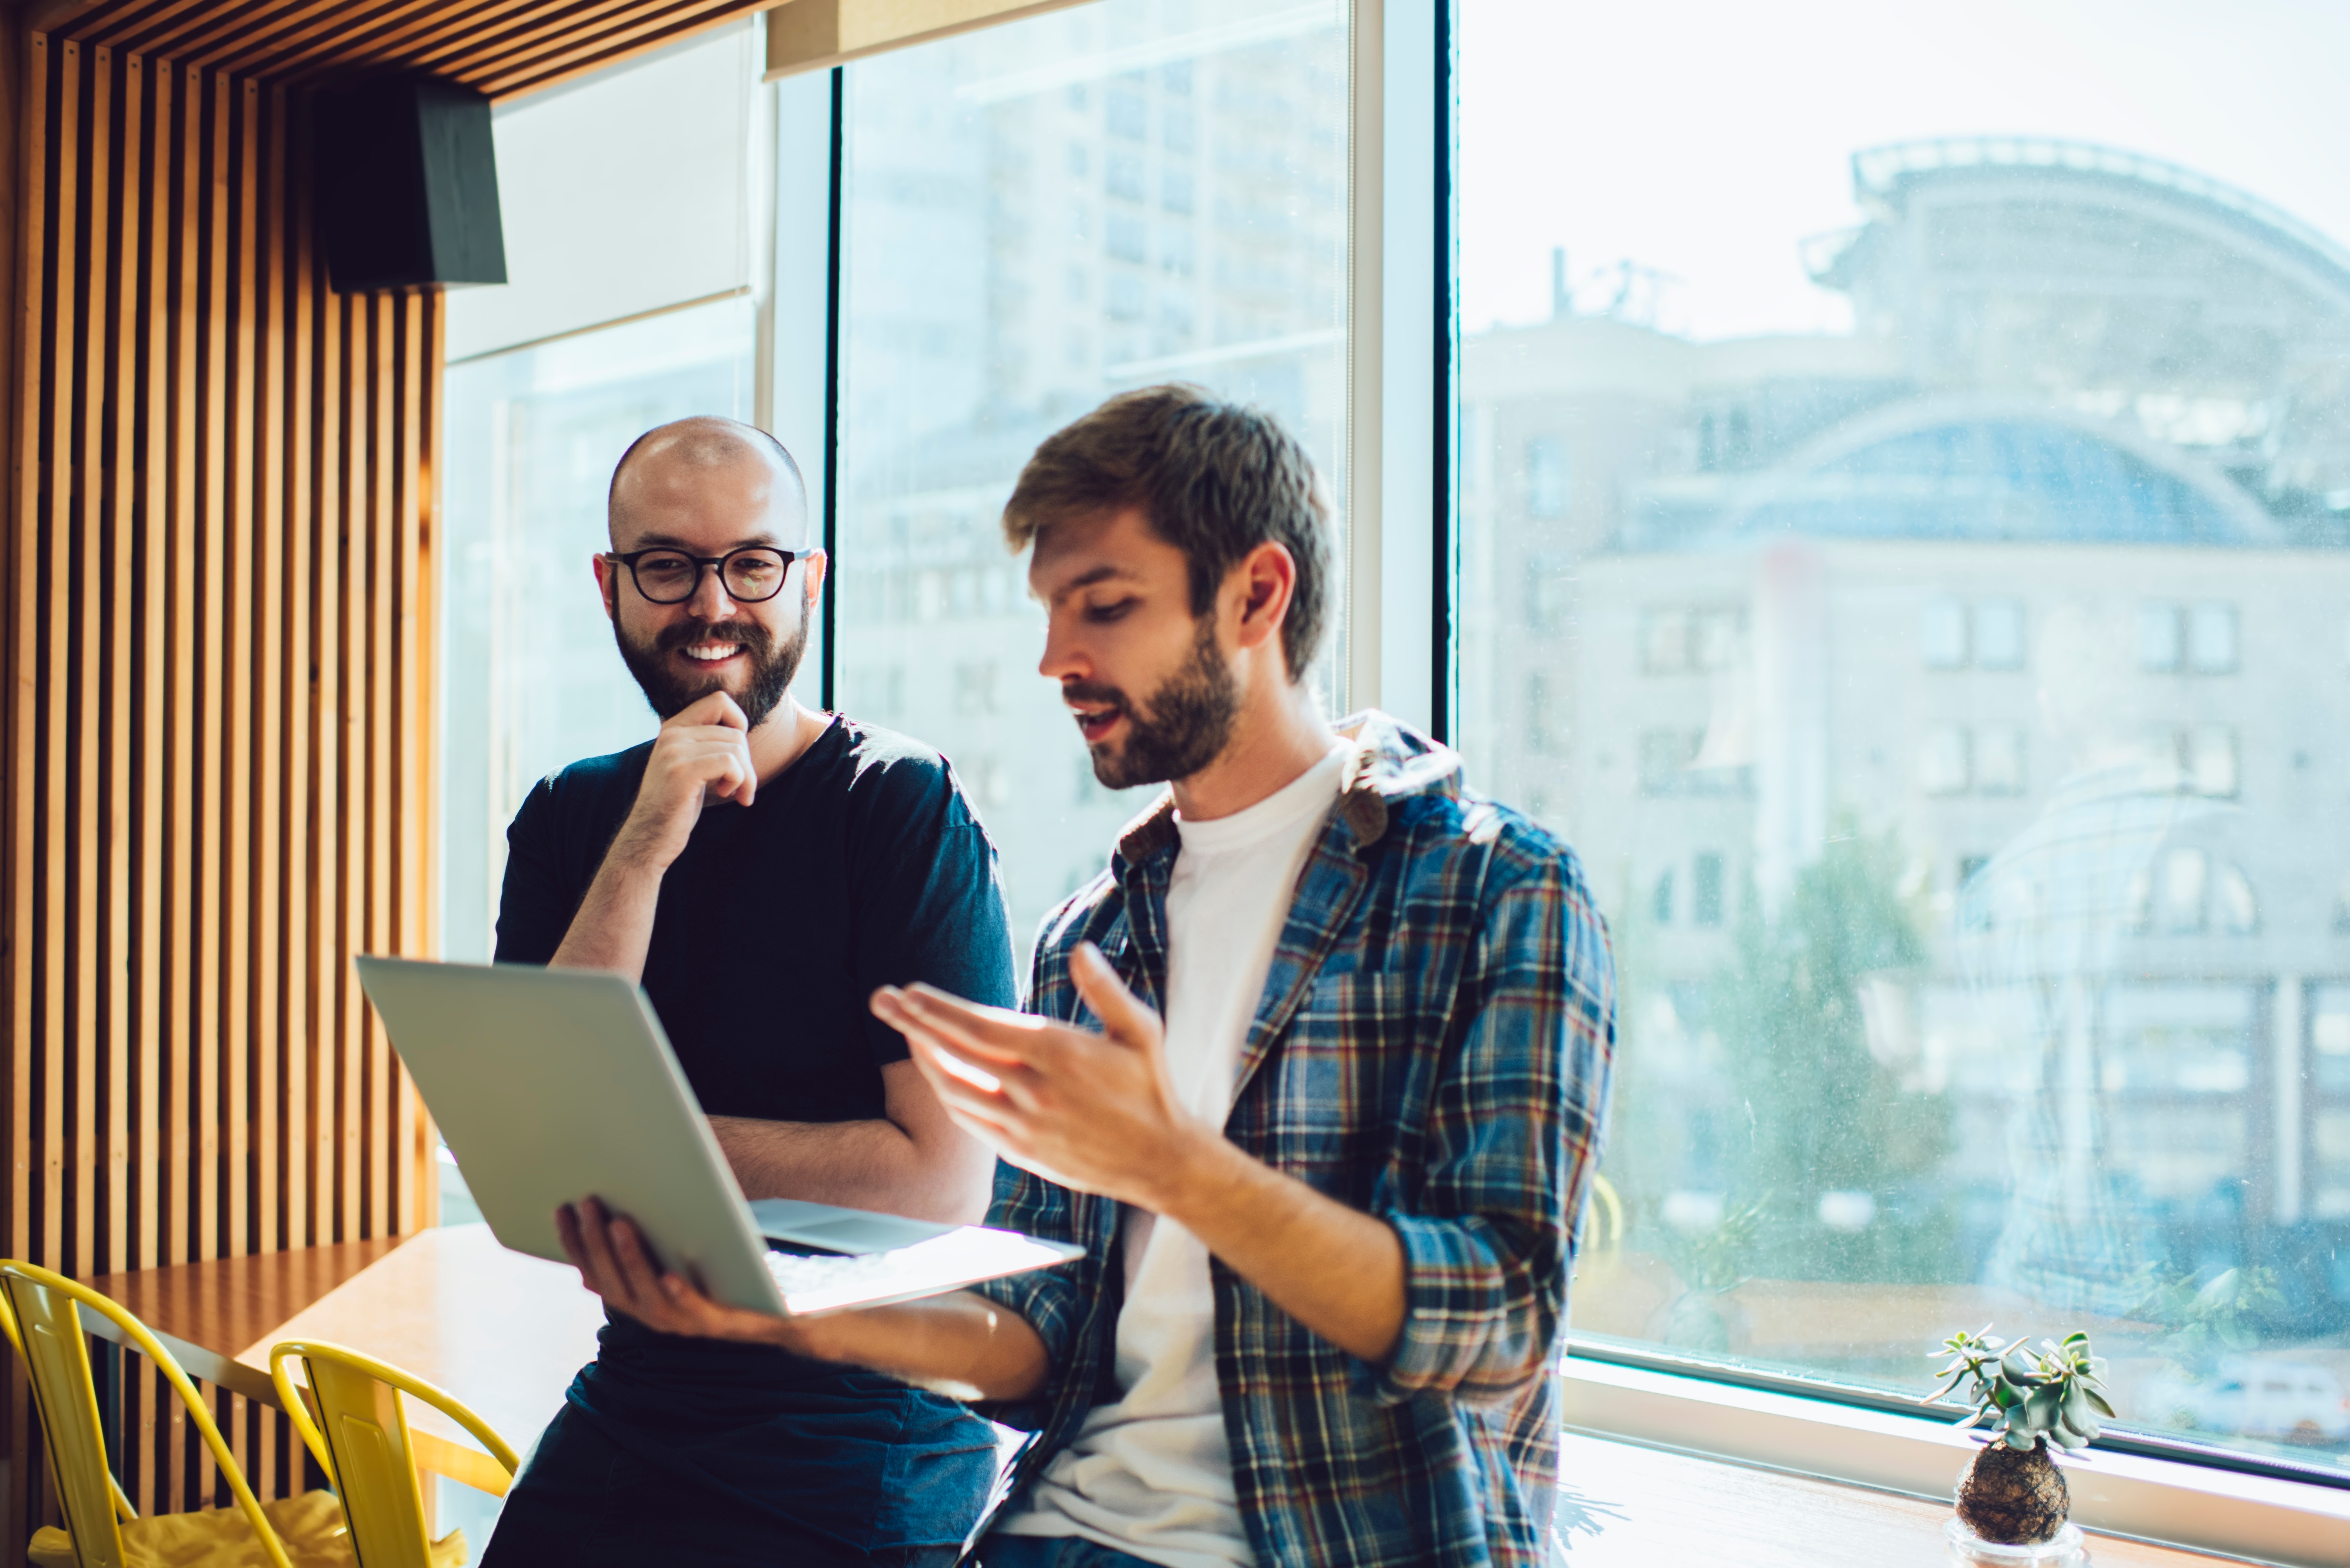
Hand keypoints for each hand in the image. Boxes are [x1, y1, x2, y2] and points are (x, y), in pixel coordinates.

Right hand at [556, 1197, 811, 1349]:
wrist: (778, 1314)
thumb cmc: (724, 1275)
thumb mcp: (682, 1253)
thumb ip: (655, 1232)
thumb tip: (630, 1187)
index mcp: (639, 1298)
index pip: (595, 1273)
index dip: (575, 1244)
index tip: (561, 1209)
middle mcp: (654, 1314)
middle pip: (614, 1283)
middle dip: (596, 1243)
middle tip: (589, 1203)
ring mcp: (683, 1323)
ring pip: (647, 1296)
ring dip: (630, 1260)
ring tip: (621, 1225)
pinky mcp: (717, 1323)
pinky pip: (693, 1311)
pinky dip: (677, 1295)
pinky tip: (668, 1276)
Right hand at [613, 691, 754, 869]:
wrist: (648, 838)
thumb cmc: (676, 806)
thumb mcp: (689, 766)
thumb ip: (705, 743)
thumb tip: (742, 729)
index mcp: (673, 728)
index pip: (720, 700)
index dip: (739, 724)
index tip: (736, 754)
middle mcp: (672, 735)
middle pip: (735, 732)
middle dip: (746, 763)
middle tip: (738, 787)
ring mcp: (675, 752)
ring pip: (736, 748)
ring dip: (746, 776)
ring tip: (732, 793)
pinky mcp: (682, 772)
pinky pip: (730, 764)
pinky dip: (740, 782)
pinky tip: (727, 795)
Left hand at [871, 942, 1214, 1210]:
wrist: (1159, 1161)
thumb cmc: (1150, 1088)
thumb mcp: (1142, 1031)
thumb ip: (1107, 990)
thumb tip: (1081, 950)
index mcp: (1060, 1054)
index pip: (982, 1027)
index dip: (940, 1008)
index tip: (911, 990)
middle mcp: (1035, 1090)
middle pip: (956, 1053)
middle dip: (913, 1023)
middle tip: (881, 1000)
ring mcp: (1024, 1124)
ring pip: (954, 1088)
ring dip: (924, 1057)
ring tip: (904, 1030)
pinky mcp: (1021, 1150)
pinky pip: (969, 1119)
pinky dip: (945, 1093)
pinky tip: (936, 1073)